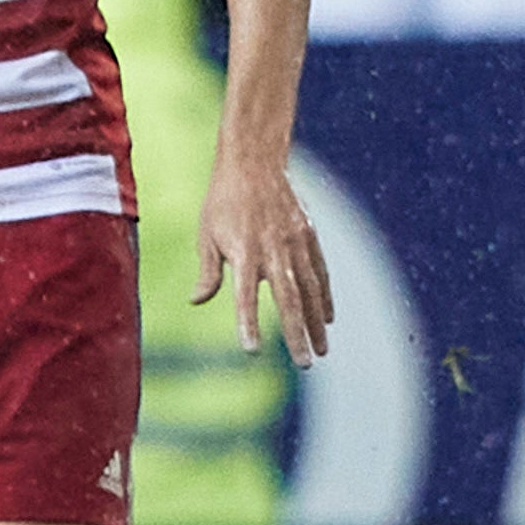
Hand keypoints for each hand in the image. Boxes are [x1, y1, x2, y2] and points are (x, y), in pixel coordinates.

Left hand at [195, 156, 334, 364]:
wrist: (255, 161)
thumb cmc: (223, 200)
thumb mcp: (206, 234)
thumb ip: (208, 271)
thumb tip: (197, 301)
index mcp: (243, 252)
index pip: (244, 296)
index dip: (248, 323)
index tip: (251, 350)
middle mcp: (273, 250)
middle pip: (288, 300)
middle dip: (297, 334)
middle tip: (306, 363)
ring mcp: (295, 243)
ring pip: (310, 290)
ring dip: (316, 322)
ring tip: (322, 350)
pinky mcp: (308, 235)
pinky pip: (320, 271)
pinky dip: (324, 296)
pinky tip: (327, 318)